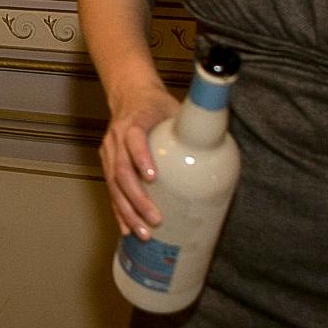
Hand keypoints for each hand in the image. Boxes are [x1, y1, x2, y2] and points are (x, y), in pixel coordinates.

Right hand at [99, 82, 176, 237]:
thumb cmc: (154, 105)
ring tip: (143, 232)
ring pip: (114, 186)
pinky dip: (119, 212)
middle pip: (121, 172)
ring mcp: (109, 153)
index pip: (133, 140)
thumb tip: (219, 142)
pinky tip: (126, 229)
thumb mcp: (173, 109)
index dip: (141, 159)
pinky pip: (111, 191)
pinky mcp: (108, 165)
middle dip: (137, 199)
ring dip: (128, 212)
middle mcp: (117, 140)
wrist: (130, 96)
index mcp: (134, 123)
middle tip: (155, 218)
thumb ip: (191, 125)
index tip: (153, 177)